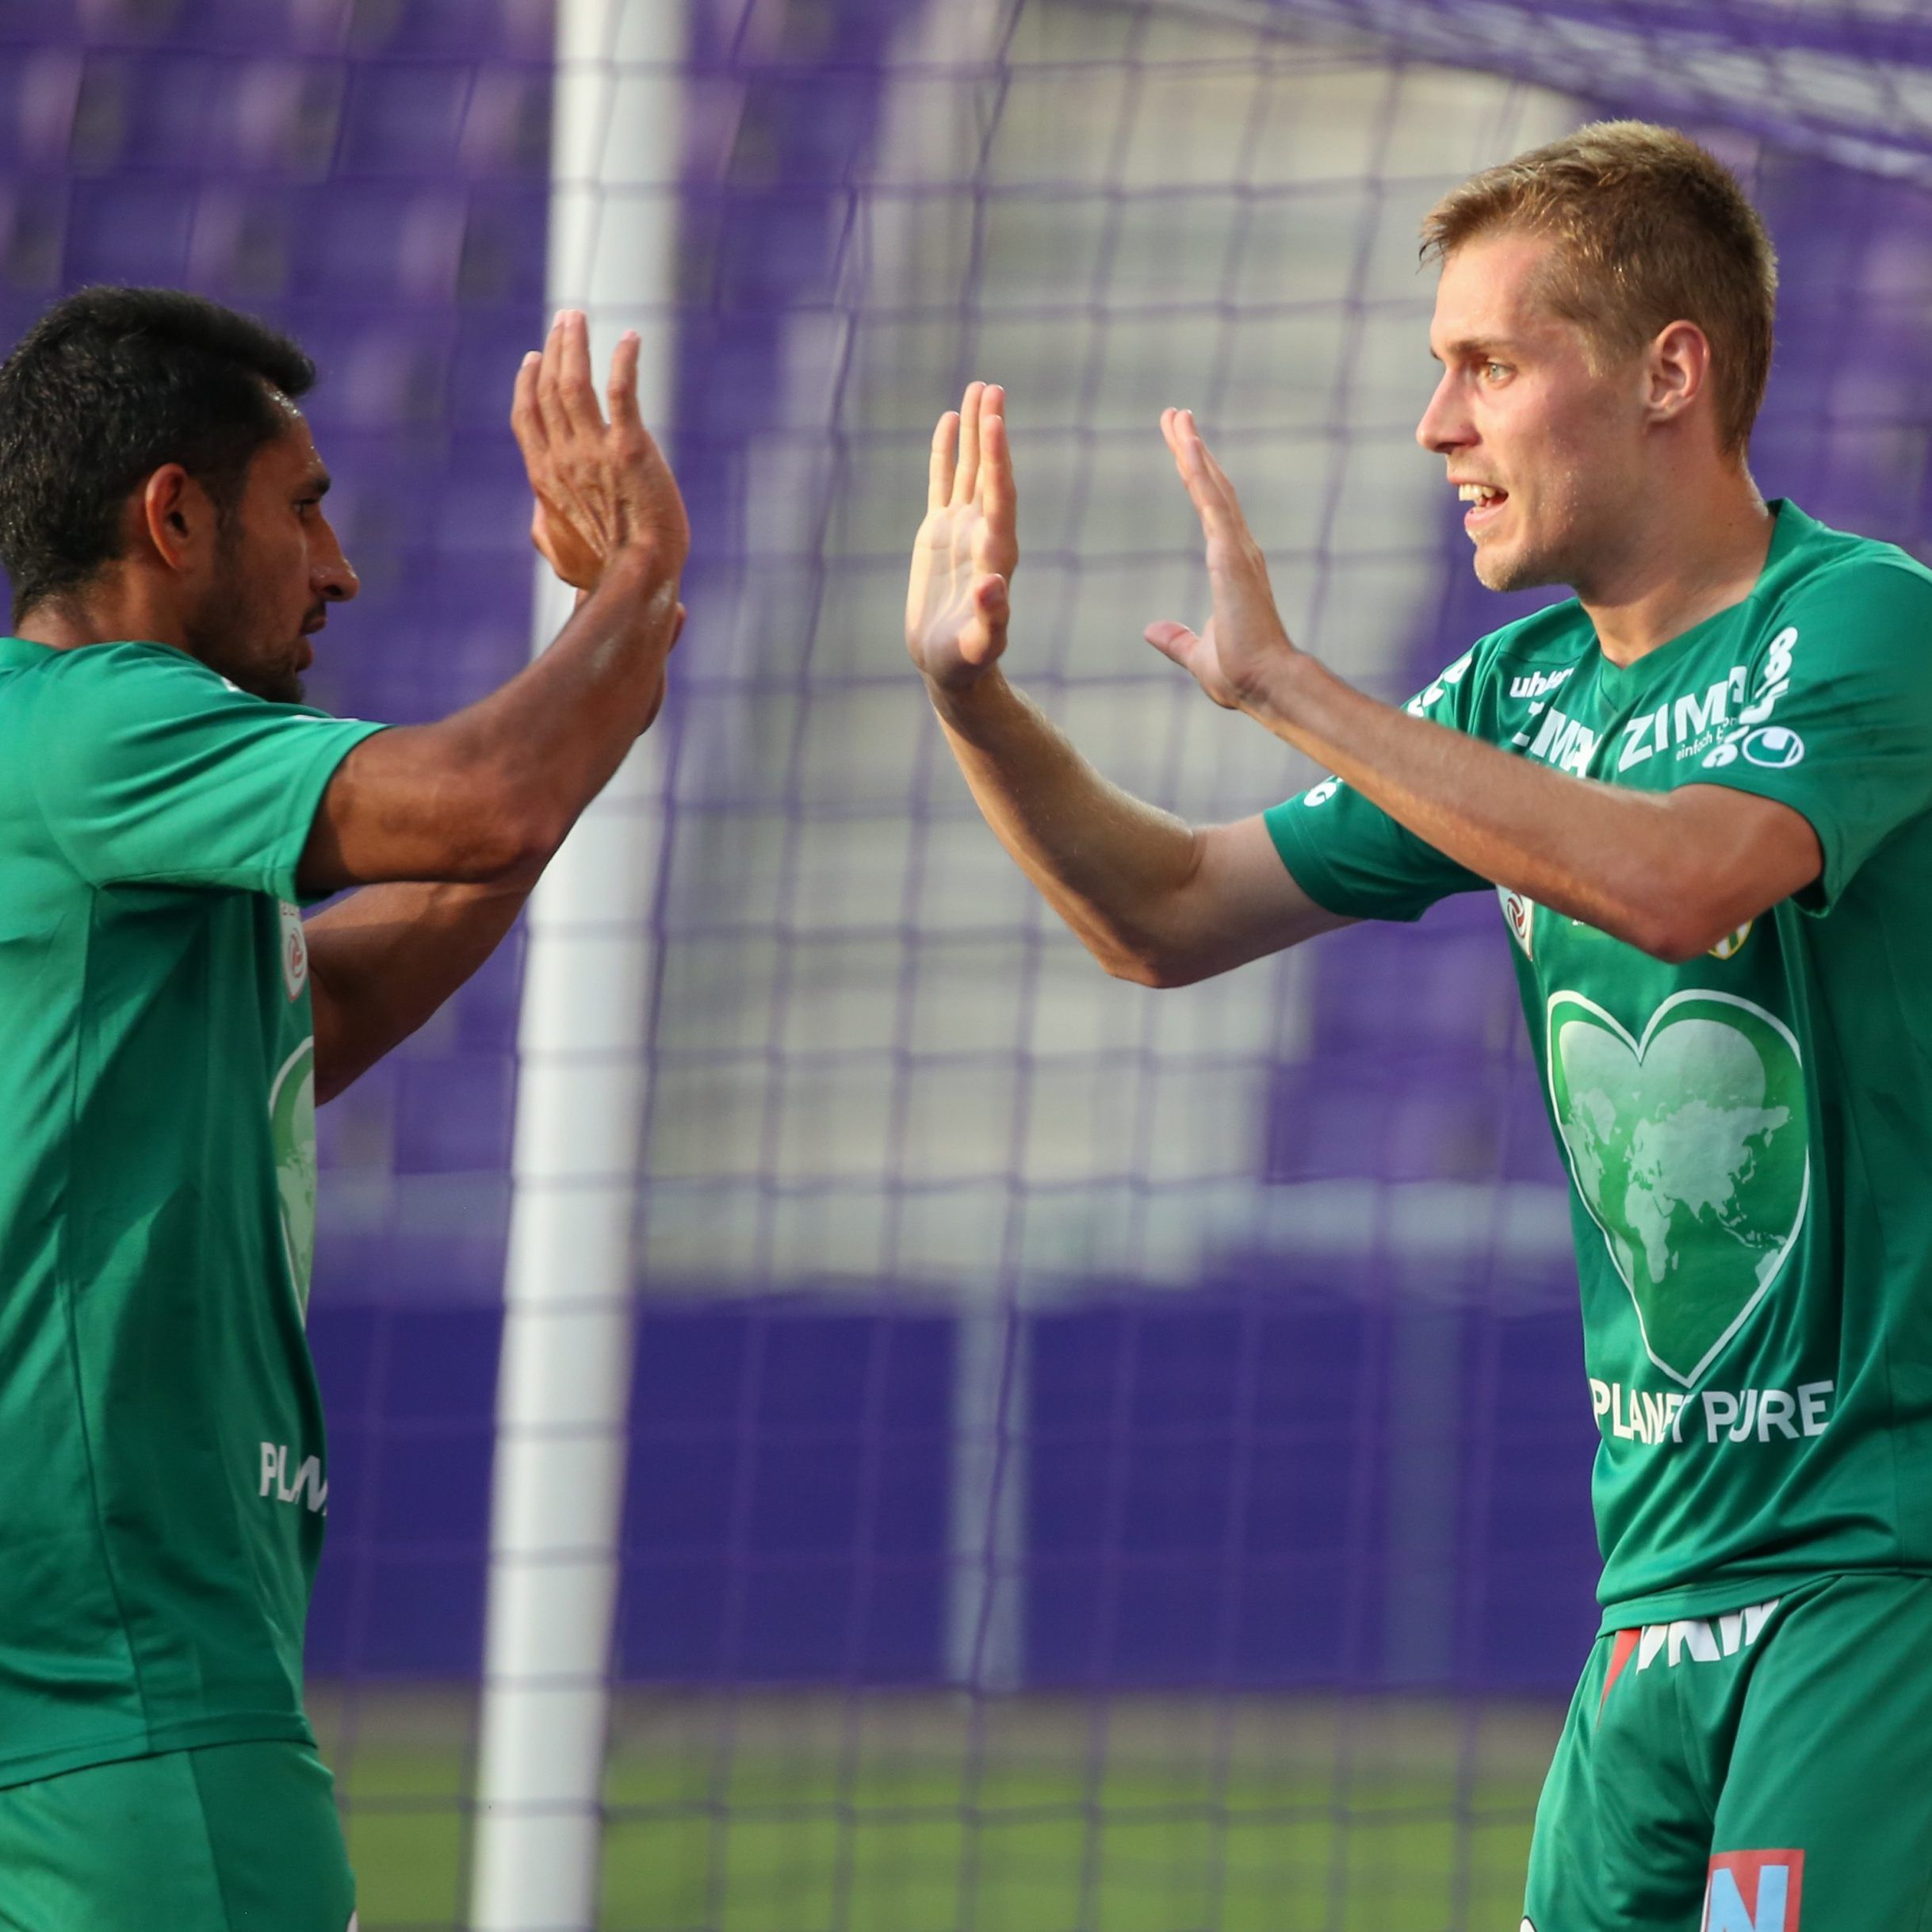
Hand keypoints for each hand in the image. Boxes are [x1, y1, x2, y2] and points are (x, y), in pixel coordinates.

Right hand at [510, 311, 689, 591]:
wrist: (637, 577)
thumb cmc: (603, 571)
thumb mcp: (560, 554)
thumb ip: (546, 527)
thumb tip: (540, 514)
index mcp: (544, 477)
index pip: (527, 416)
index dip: (528, 382)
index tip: (534, 357)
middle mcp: (563, 457)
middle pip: (548, 389)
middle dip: (553, 349)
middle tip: (564, 321)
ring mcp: (594, 451)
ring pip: (574, 383)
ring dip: (574, 345)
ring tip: (579, 317)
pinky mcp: (630, 449)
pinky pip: (622, 393)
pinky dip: (624, 362)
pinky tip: (631, 339)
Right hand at [906, 381, 1019, 691]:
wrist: (949, 665)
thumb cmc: (968, 660)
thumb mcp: (980, 645)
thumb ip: (991, 617)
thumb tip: (993, 585)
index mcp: (998, 552)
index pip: (1000, 495)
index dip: (998, 458)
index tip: (996, 421)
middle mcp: (984, 532)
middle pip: (990, 471)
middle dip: (991, 430)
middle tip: (994, 388)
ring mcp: (962, 529)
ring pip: (968, 469)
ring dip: (975, 431)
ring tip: (979, 388)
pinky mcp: (939, 533)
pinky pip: (943, 483)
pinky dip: (945, 452)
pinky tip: (949, 420)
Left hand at [1145, 407, 1297, 712]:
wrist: (1265, 686)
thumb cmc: (1240, 675)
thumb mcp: (1196, 654)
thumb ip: (1175, 640)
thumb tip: (1152, 631)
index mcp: (1232, 567)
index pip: (1211, 510)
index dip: (1196, 477)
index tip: (1183, 448)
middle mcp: (1239, 550)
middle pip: (1213, 487)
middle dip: (1194, 450)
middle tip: (1177, 415)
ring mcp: (1237, 550)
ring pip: (1212, 486)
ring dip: (1193, 449)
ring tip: (1176, 415)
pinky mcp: (1231, 555)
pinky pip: (1212, 502)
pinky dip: (1199, 471)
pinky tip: (1187, 443)